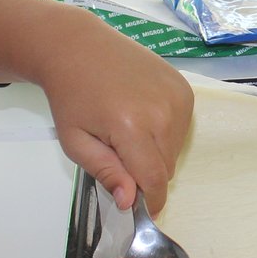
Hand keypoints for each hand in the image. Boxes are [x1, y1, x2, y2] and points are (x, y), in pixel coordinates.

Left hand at [0, 0, 193, 211]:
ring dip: (157, 153)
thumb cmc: (71, 95)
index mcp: (132, 126)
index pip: (154, 178)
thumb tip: (130, 201)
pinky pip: (183, 128)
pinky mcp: (185, 88)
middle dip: (147, 173)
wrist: (79, 46)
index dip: (152, 201)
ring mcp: (178, 97)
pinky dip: (166, 132)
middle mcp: (163, 112)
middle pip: (167, 167)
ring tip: (129, 132)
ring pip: (176, 149)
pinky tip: (142, 116)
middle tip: (119, 156)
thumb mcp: (75, 141)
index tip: (145, 211)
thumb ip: (105, 172)